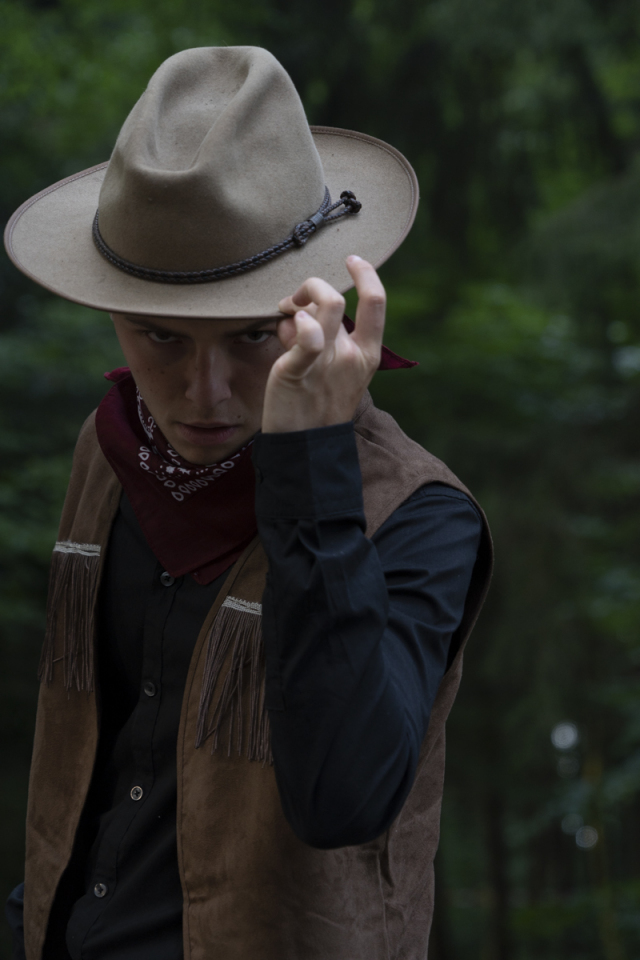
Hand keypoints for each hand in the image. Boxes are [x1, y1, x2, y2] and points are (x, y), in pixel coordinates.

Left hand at [262, 256, 385, 432]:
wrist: (305, 446)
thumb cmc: (315, 405)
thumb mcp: (333, 369)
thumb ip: (324, 337)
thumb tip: (299, 313)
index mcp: (367, 355)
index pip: (376, 302)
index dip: (366, 273)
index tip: (352, 259)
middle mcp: (352, 356)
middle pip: (336, 300)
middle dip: (310, 288)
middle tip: (292, 303)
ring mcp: (327, 364)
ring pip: (321, 307)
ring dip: (298, 299)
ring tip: (285, 313)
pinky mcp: (298, 370)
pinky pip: (307, 336)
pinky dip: (298, 322)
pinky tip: (286, 324)